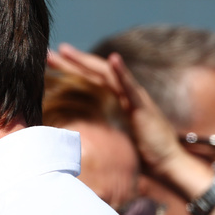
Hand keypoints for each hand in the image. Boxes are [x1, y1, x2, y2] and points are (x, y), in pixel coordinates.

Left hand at [48, 44, 186, 174]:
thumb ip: (100, 129)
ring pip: (107, 73)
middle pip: (94, 72)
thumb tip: (77, 135)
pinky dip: (122, 72)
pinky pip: (131, 86)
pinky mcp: (143, 106)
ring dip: (85, 61)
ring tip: (66, 50)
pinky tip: (114, 59)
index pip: (90, 81)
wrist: (167, 163)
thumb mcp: (114, 139)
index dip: (70, 71)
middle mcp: (125, 93)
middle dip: (70, 62)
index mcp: (117, 100)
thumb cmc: (143, 155)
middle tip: (47, 52)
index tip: (50, 63)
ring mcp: (135, 97)